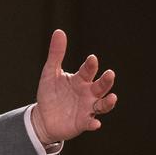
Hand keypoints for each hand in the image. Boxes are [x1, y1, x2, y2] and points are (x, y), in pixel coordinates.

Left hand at [31, 29, 116, 143]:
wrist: (43, 117)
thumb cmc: (50, 93)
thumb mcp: (50, 73)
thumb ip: (56, 54)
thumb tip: (59, 31)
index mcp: (81, 79)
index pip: (88, 70)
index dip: (91, 65)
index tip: (91, 59)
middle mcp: (89, 93)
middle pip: (101, 86)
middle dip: (106, 80)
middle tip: (109, 74)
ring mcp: (88, 108)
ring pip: (103, 105)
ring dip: (108, 102)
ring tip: (112, 98)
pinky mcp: (83, 122)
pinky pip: (91, 123)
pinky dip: (94, 123)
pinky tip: (95, 123)